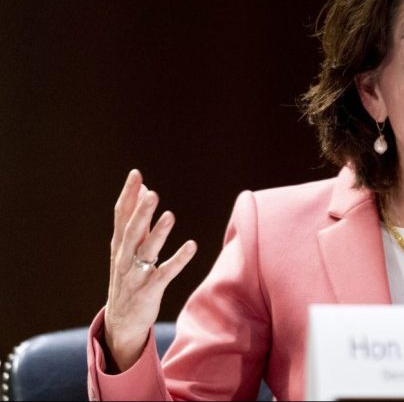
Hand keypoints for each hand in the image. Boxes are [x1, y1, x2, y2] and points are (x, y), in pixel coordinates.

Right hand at [104, 169, 196, 371]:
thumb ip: (137, 219)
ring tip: (170, 215)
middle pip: (132, 231)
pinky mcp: (149, 290)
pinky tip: (192, 246)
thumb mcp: (128, 247)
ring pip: (146, 251)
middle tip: (152, 193)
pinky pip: (165, 274)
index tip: (136, 174)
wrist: (121, 321)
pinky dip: (178, 260)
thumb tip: (145, 189)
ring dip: (158, 234)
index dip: (128, 195)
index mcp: (119, 244)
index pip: (121, 215)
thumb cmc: (127, 277)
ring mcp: (135, 275)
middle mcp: (124, 257)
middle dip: (141, 212)